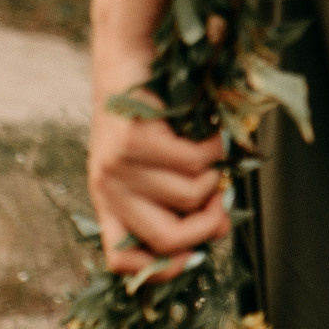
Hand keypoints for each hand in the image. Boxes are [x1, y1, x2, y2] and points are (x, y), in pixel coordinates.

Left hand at [87, 51, 228, 279]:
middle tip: (222, 201)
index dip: (161, 270)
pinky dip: (215, 146)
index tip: (193, 256)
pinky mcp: (134, 139)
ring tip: (207, 150)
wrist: (128, 57)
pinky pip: (196, 161)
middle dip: (210, 225)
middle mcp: (106, 188)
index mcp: (109, 202)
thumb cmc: (151, 115)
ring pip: (191, 195)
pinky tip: (207, 132)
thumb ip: (186, 202)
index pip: (121, 262)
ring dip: (214, 172)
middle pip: (169, 240)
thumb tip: (220, 230)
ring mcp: (117, 165)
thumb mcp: (162, 167)